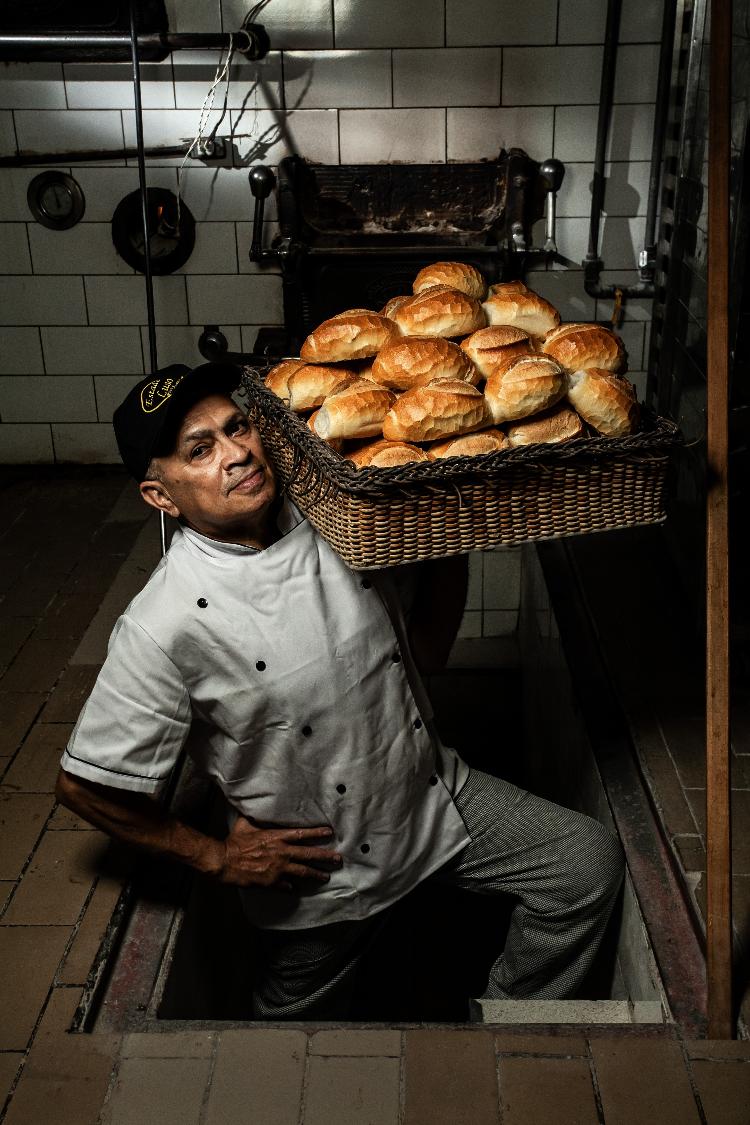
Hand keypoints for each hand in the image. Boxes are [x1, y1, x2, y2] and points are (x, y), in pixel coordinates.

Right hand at [218, 817, 341, 891]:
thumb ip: (255, 819)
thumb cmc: (234, 842)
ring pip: (302, 872)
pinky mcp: (271, 882)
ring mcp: (277, 868)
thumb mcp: (245, 825)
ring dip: (316, 874)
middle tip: (337, 859)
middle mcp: (281, 852)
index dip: (316, 833)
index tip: (329, 833)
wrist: (224, 861)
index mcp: (276, 837)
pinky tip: (296, 889)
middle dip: (325, 857)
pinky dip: (291, 887)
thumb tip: (255, 808)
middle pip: (308, 854)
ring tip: (326, 876)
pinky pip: (286, 886)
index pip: (301, 834)